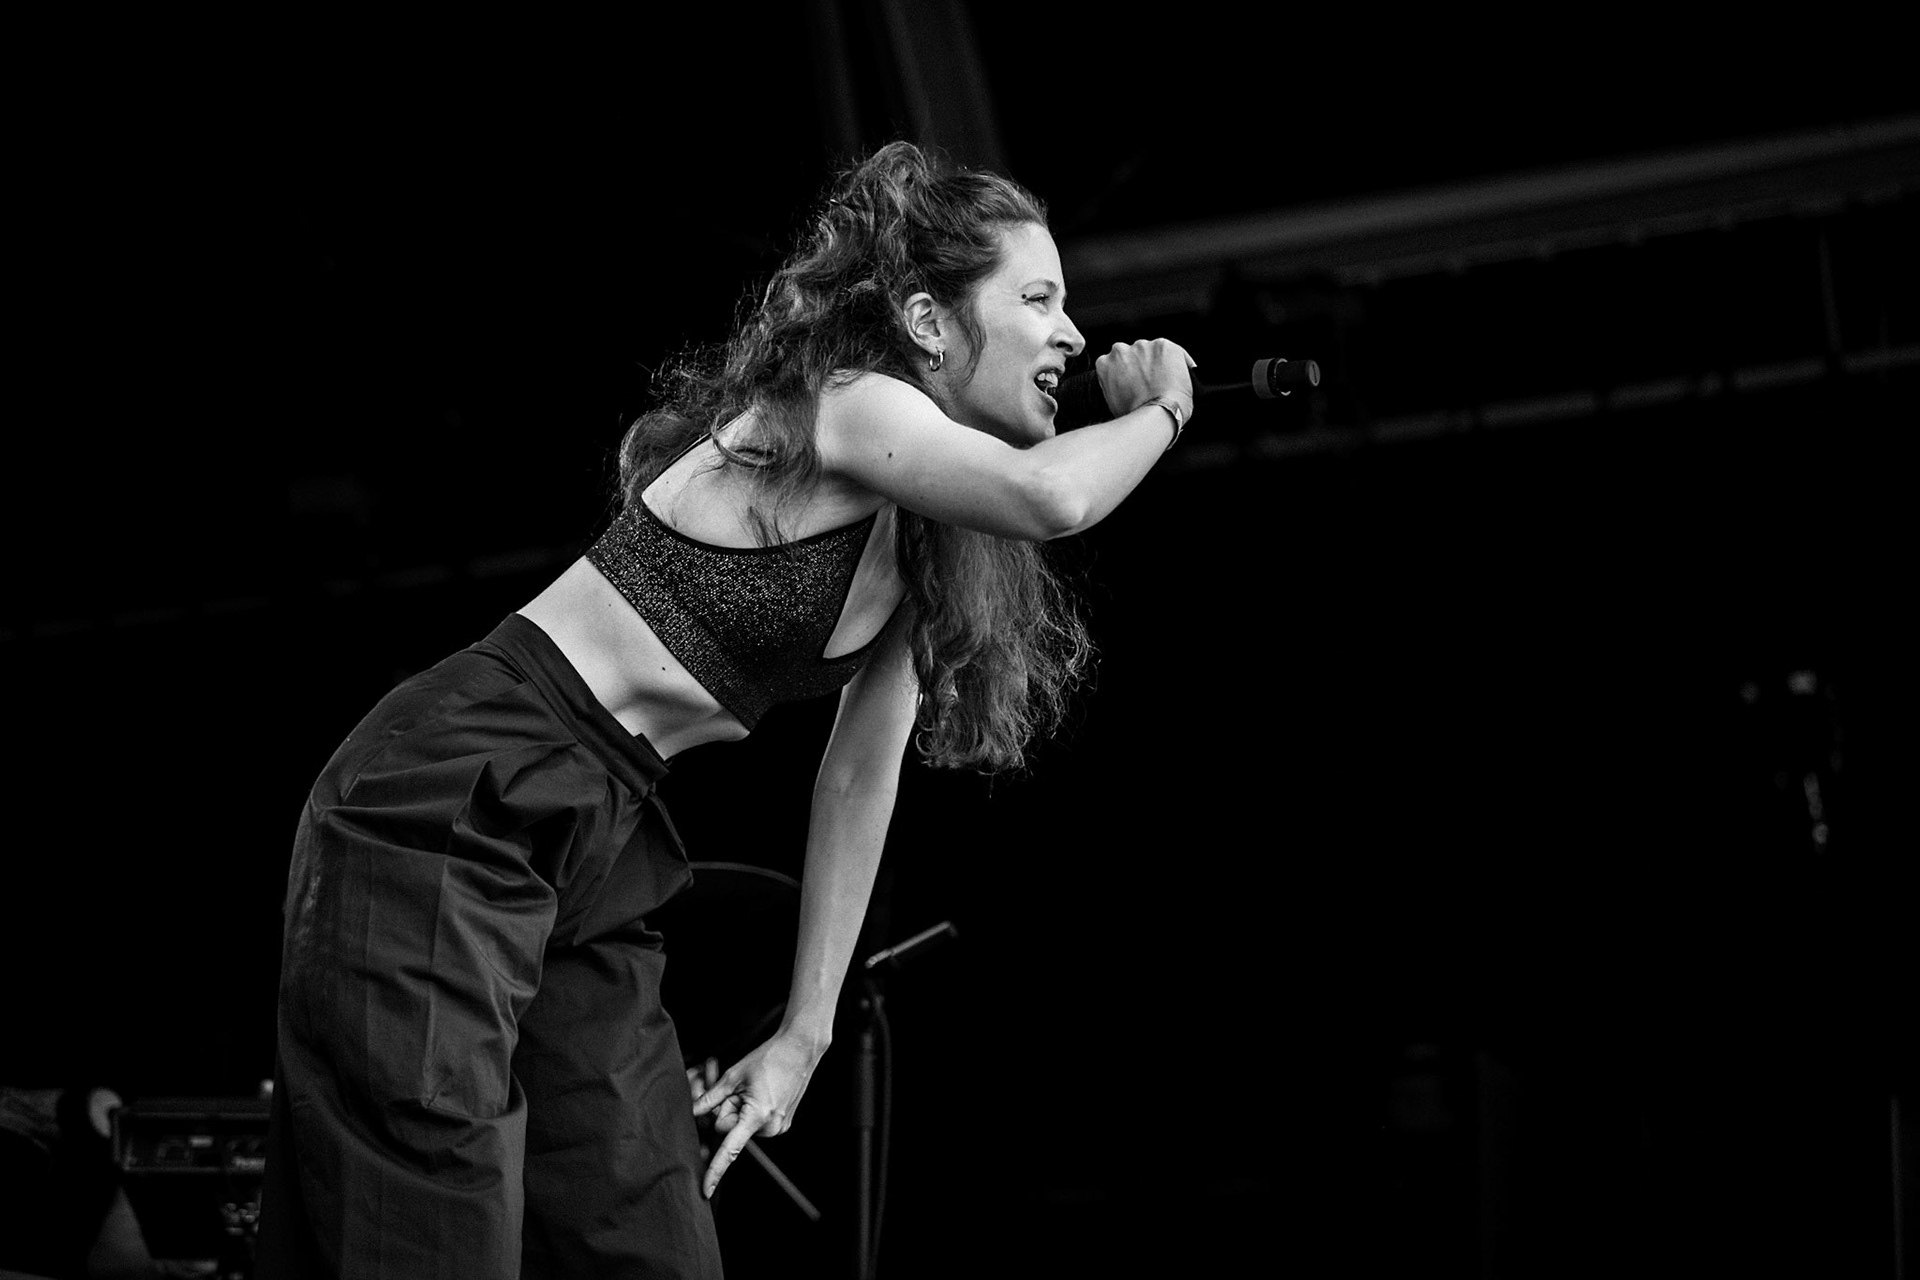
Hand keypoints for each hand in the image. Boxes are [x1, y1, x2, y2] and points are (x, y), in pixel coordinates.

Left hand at [690, 1031, 824, 1197]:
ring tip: (755, 1090)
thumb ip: (710, 1098)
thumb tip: (692, 1111)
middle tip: (740, 1090)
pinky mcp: (782, 1124)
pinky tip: (762, 1094)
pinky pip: (753, 1125)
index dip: (715, 1171)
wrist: (799, 1049)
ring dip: (740, 1110)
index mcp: (756, 1115)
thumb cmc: (769, 1058)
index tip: (706, 1191)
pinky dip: (750, 1112)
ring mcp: (778, 1128)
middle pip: (729, 1130)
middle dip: (727, 1111)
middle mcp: (770, 1127)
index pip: (729, 1149)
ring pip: (741, 1127)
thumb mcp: (734, 1075)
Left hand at [1094, 338, 1195, 422]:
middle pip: (1140, 354)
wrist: (1155, 416)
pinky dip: (1108, 378)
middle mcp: (1142, 344)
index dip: (1159, 367)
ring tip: (1128, 391)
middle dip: (1140, 368)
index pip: (1161, 353)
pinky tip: (1116, 392)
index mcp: (1165, 346)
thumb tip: (1169, 378)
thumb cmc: (1174, 405)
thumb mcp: (1188, 383)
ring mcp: (1122, 353)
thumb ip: (1176, 372)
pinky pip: (1105, 368)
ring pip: (1121, 359)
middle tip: (1142, 386)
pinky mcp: (1105, 364)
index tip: (1157, 376)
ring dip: (1124, 371)